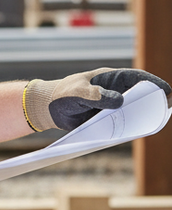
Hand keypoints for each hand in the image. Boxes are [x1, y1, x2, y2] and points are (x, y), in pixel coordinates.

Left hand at [23, 67, 171, 131]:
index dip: (152, 82)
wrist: (49, 108)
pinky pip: (123, 121)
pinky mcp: (107, 117)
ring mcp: (111, 104)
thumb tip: (119, 101)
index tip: (166, 90)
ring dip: (143, 114)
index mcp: (109, 78)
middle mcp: (114, 90)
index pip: (135, 77)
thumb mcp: (77, 93)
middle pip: (139, 94)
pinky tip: (136, 132)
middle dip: (154, 100)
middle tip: (165, 109)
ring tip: (154, 122)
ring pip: (133, 108)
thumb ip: (95, 96)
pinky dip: (131, 125)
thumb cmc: (62, 95)